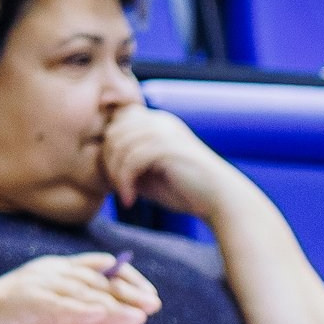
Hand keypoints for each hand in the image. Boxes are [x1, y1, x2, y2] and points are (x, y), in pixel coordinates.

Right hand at [0, 252, 160, 323]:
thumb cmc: (15, 322)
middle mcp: (51, 272)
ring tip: (138, 315)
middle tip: (153, 304)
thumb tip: (136, 322)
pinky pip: (57, 304)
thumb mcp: (62, 321)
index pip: (102, 266)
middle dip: (128, 291)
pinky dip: (80, 310)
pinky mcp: (26, 300)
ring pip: (81, 290)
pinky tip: (100, 316)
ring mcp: (38, 284)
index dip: (130, 278)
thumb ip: (96, 322)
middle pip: (97, 278)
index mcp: (59, 271)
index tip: (149, 294)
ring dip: (112, 303)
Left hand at [100, 106, 248, 221]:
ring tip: (125, 196)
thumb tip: (100, 164)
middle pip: (114, 130)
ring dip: (114, 174)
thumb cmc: (188, 191)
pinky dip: (124, 182)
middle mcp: (161, 121)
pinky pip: (130, 159)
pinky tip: (130, 200)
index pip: (118, 121)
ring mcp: (166, 132)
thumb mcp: (151, 175)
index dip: (110, 147)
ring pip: (119, 144)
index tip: (115, 177)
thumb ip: (129, 164)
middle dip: (108, 161)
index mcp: (160, 123)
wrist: (222, 201)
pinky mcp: (168, 147)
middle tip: (116, 188)